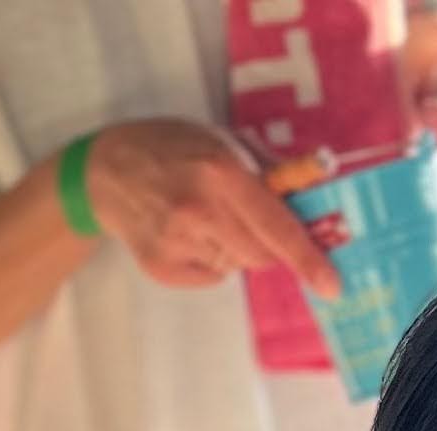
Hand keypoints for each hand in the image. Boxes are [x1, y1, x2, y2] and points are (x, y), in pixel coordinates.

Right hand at [82, 119, 340, 296]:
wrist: (106, 172)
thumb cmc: (172, 148)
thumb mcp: (222, 140)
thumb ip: (268, 168)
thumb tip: (313, 189)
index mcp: (221, 173)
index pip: (276, 227)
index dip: (307, 258)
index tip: (330, 284)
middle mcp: (199, 211)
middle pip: (261, 256)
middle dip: (268, 244)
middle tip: (246, 218)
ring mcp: (177, 243)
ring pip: (236, 265)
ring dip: (235, 248)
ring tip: (205, 218)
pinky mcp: (162, 267)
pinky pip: (210, 276)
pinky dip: (209, 259)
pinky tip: (186, 233)